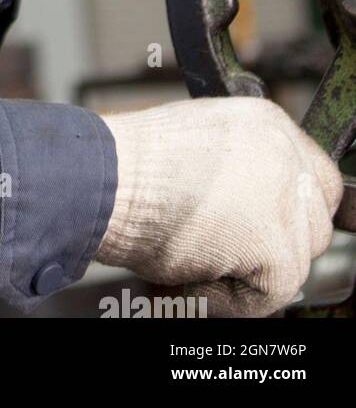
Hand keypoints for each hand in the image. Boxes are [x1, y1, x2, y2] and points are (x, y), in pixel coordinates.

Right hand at [97, 97, 343, 315]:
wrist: (103, 178)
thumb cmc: (129, 165)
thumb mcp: (196, 141)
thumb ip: (240, 162)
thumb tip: (254, 202)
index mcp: (265, 122)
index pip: (315, 177)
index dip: (291, 208)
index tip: (264, 228)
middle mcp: (283, 152)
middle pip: (314, 220)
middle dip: (276, 242)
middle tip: (224, 249)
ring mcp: (284, 199)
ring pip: (296, 259)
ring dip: (249, 270)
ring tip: (196, 257)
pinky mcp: (277, 246)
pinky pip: (270, 293)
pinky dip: (228, 297)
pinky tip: (191, 276)